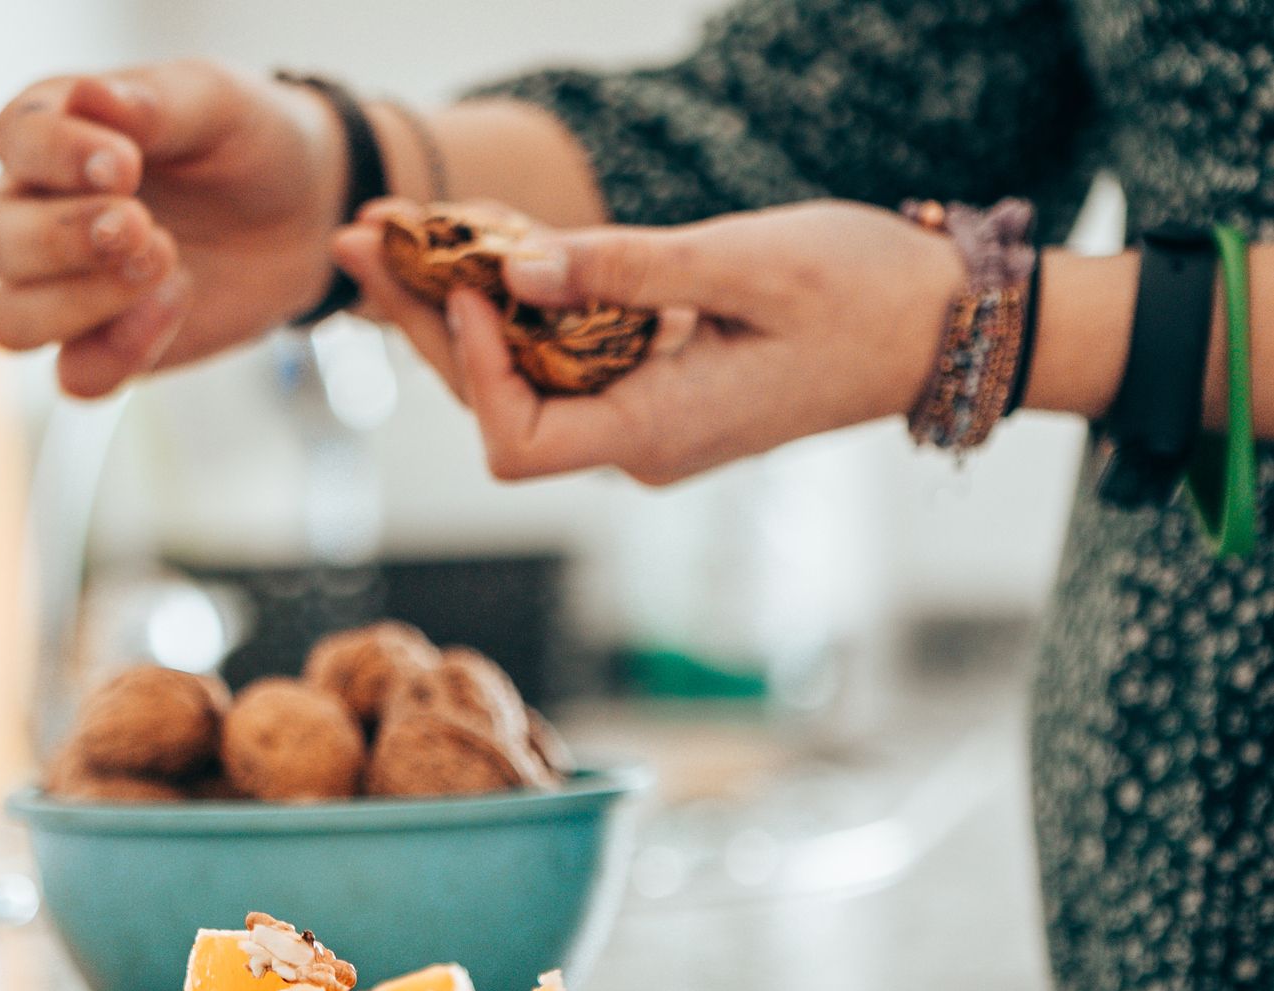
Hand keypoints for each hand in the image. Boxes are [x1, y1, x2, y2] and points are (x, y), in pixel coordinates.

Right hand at [0, 61, 345, 397]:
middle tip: (143, 226)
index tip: (126, 165)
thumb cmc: (245, 142)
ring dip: (76, 305)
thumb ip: (154, 103)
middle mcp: (33, 213)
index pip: (12, 141)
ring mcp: (60, 289)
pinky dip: (120, 355)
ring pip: (8, 322)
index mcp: (50, 134)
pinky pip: (74, 378)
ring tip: (163, 265)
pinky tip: (177, 304)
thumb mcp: (217, 103)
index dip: (55, 157)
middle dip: (59, 241)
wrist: (302, 216)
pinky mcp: (100, 347)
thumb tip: (90, 98)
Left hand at [331, 200, 965, 482]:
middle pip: (494, 403)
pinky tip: (474, 249)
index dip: (477, 365)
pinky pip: (560, 356)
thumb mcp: (745, 266)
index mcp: (658, 432)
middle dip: (423, 318)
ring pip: (519, 376)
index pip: (516, 440)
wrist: (946, 326)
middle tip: (358, 236)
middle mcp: (636, 442)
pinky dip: (516, 305)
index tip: (473, 280)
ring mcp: (641, 420)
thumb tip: (513, 267)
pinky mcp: (650, 386)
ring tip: (391, 234)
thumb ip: (626, 271)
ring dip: (455, 307)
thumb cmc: (865, 294)